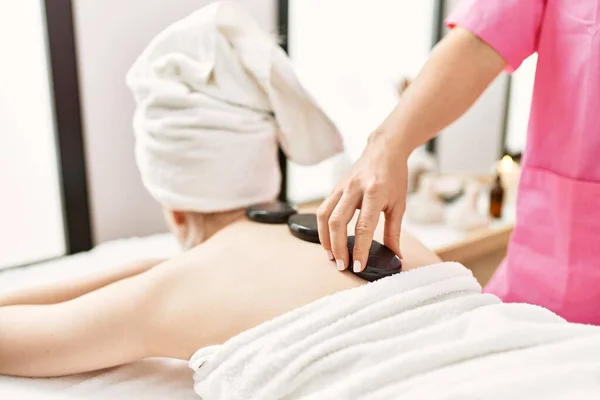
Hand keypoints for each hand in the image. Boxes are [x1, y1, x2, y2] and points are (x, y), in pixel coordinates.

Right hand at [317, 131, 408, 271]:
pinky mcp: (335, 187)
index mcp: (375, 193)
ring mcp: (342, 187)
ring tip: (331, 255)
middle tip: (342, 265)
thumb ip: (394, 232)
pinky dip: (323, 227)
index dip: (360, 249)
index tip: (358, 267)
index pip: (364, 227)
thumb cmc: (394, 176)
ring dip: (325, 239)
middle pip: (338, 222)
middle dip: (338, 247)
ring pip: (324, 215)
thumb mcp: (399, 204)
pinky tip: (328, 240)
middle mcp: (355, 189)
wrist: (385, 149)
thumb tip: (396, 256)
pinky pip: (323, 209)